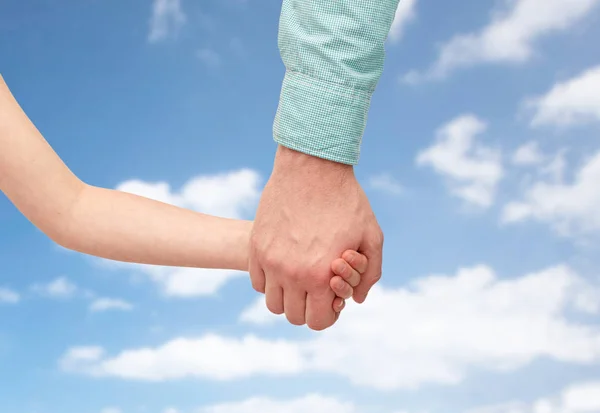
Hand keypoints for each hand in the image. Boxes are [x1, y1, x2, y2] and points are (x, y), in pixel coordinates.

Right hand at [249, 146, 382, 329]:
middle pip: (293, 316)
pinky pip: (257, 282)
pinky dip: (270, 281)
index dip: (327, 315)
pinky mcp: (256, 246)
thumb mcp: (371, 235)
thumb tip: (357, 300)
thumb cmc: (346, 200)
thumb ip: (370, 273)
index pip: (317, 321)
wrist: (312, 166)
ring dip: (287, 298)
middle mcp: (291, 273)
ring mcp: (270, 260)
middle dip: (308, 308)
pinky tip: (284, 266)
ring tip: (299, 279)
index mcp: (321, 275)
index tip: (331, 300)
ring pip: (272, 303)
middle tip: (317, 289)